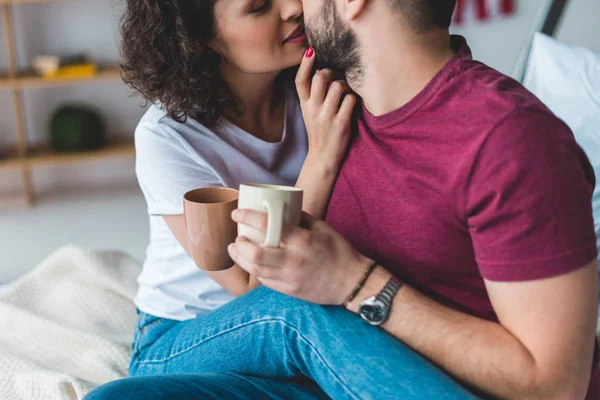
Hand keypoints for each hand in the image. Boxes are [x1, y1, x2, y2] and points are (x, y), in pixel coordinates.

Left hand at [228, 209, 370, 304]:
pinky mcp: (289, 291)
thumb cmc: (339, 252)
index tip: (237, 213)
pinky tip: (251, 263)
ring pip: (255, 269)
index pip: (268, 226)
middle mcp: (293, 260)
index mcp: (302, 240)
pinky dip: (254, 270)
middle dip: (239, 244)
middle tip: (236, 237)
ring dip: (240, 258)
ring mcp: (290, 278)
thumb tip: (281, 208)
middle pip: (255, 253)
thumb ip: (301, 218)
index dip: (248, 218)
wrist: (351, 282)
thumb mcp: (322, 228)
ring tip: (236, 250)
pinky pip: (265, 281)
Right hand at [295, 48, 356, 172]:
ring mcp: (326, 116)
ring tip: (346, 94)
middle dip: (332, 74)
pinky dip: (354, 99)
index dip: (304, 64)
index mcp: (305, 105)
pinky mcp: (340, 123)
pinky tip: (352, 106)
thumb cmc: (320, 132)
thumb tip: (323, 71)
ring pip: (337, 85)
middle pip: (320, 77)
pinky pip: (350, 99)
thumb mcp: (310, 114)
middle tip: (338, 80)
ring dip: (346, 86)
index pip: (300, 80)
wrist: (323, 159)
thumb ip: (313, 95)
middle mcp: (313, 109)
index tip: (310, 50)